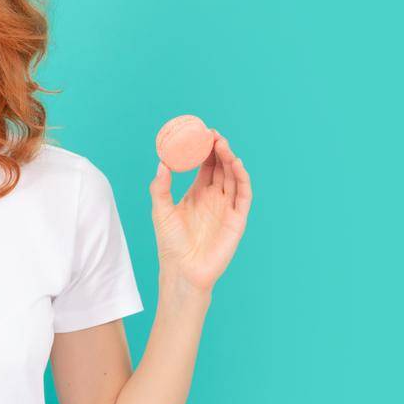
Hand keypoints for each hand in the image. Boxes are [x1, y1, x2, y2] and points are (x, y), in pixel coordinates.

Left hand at [148, 129, 252, 295]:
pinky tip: (236, 165)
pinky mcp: (237, 219)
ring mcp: (227, 207)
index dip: (204, 150)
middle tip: (212, 134)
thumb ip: (160, 188)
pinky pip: (243, 195)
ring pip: (233, 177)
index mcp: (196, 193)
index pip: (205, 166)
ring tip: (222, 145)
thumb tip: (162, 162)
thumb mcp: (161, 211)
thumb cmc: (170, 243)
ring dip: (230, 160)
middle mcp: (214, 197)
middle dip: (218, 150)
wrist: (182, 270)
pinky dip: (242, 179)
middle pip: (221, 168)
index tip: (201, 133)